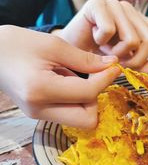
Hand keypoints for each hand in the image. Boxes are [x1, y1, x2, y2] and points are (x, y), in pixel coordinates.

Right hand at [0, 25, 119, 127]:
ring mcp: (39, 115)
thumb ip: (85, 59)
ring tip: (75, 77)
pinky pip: (69, 113)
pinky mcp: (40, 114)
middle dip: (97, 99)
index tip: (114, 67)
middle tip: (94, 78)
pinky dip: (76, 101)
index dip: (106, 80)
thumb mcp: (54, 46)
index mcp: (41, 90)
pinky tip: (67, 82)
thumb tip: (112, 66)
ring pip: (80, 119)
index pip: (88, 94)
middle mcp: (39, 109)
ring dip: (87, 100)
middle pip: (87, 120)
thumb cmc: (17, 44)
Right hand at [55, 0, 147, 71]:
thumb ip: (142, 64)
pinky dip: (101, 41)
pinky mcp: (97, 4)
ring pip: (132, 39)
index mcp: (139, 21)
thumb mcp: (124, 61)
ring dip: (118, 54)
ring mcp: (115, 5)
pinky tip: (95, 39)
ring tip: (106, 52)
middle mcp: (130, 10)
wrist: (70, 50)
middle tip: (120, 65)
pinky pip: (110, 29)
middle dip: (136, 61)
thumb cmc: (97, 54)